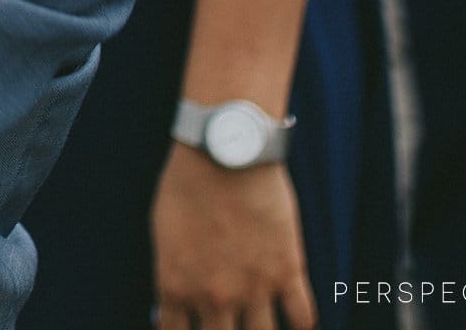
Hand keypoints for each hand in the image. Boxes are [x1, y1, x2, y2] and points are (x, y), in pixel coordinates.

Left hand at [152, 143, 315, 329]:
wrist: (225, 151)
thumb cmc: (186, 184)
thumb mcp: (163, 233)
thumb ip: (171, 274)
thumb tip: (171, 306)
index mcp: (176, 286)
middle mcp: (214, 296)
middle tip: (227, 325)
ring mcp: (254, 287)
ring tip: (258, 326)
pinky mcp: (287, 271)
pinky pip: (302, 318)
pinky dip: (302, 328)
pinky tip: (297, 326)